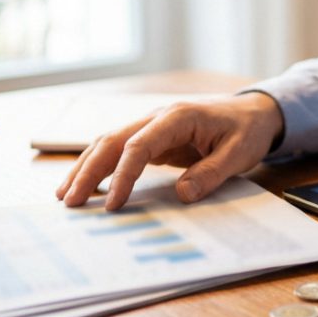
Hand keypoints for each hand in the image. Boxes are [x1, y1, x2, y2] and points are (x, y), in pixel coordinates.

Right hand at [56, 92, 283, 209]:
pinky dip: (99, 167)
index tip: (113, 203)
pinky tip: (86, 185)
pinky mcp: (152, 139)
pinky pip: (119, 152)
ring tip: (64, 196)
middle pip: (112, 142)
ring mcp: (151, 127)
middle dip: (88, 171)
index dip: (122, 175)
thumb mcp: (239, 153)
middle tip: (70, 202)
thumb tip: (183, 194)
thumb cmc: (246, 131)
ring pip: (108, 144)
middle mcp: (157, 118)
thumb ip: (211, 173)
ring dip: (85, 168)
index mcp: (177, 117)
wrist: (253, 112)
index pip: (139, 146)